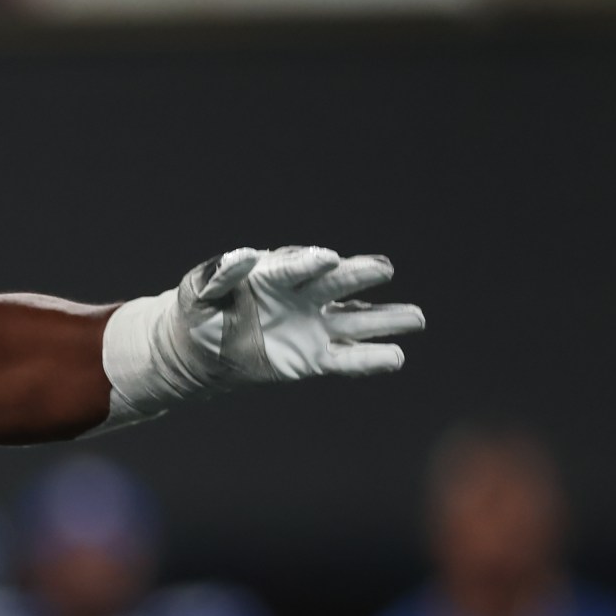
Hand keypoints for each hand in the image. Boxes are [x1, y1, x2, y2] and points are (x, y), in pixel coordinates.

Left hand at [176, 246, 423, 385]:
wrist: (199, 347)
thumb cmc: (201, 310)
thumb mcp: (201, 290)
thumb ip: (221, 274)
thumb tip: (242, 255)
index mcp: (276, 274)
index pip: (298, 266)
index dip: (312, 262)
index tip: (329, 258)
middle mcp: (304, 296)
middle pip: (337, 284)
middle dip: (359, 276)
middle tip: (384, 269)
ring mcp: (313, 326)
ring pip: (355, 320)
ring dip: (385, 319)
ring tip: (416, 317)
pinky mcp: (313, 357)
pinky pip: (346, 358)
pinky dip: (369, 359)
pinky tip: (395, 357)